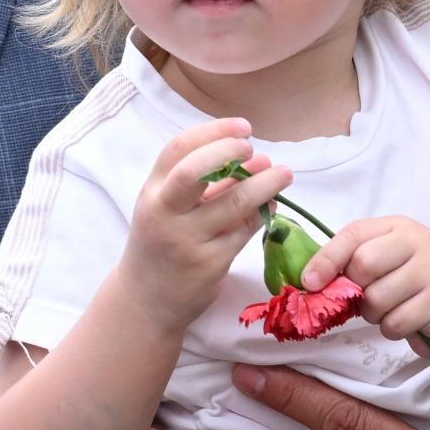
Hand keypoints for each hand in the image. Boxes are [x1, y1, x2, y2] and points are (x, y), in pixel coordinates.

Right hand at [123, 120, 290, 333]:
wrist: (145, 301)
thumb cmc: (160, 246)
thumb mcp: (168, 210)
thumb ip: (202, 186)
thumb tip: (253, 159)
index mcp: (152, 192)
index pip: (179, 148)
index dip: (214, 131)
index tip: (243, 128)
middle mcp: (164, 213)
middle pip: (196, 171)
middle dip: (231, 152)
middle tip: (255, 151)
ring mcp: (187, 240)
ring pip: (234, 202)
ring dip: (265, 183)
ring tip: (283, 174)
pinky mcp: (209, 264)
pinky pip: (244, 231)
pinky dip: (263, 214)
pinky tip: (272, 205)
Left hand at [309, 216, 429, 353]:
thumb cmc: (409, 287)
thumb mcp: (381, 265)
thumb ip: (350, 265)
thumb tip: (310, 281)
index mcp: (397, 227)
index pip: (354, 235)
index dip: (327, 259)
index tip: (310, 282)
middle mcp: (418, 240)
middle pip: (364, 264)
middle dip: (356, 290)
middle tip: (366, 298)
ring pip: (377, 298)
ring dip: (374, 314)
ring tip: (390, 309)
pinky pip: (395, 322)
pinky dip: (391, 329)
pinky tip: (405, 321)